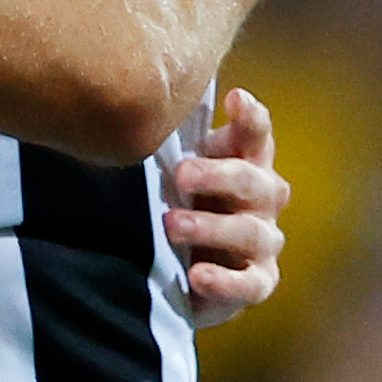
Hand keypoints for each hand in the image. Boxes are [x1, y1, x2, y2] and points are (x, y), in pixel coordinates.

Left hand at [172, 87, 288, 326]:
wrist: (179, 265)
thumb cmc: (172, 199)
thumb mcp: (163, 170)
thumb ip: (158, 146)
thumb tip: (118, 115)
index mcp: (243, 161)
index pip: (254, 135)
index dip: (250, 117)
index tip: (237, 97)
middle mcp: (262, 198)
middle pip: (253, 181)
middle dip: (218, 175)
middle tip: (182, 175)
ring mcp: (264, 240)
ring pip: (251, 232)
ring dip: (211, 227)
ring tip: (172, 225)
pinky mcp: (258, 281)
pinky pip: (251, 284)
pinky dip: (225, 281)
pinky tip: (198, 275)